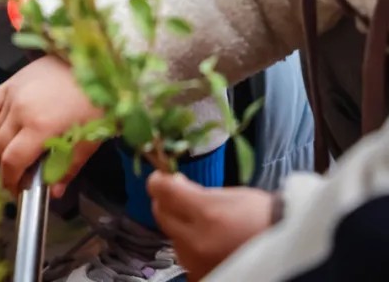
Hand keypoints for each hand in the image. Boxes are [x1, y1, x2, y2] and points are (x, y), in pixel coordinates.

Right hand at [0, 55, 103, 194]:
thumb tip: (54, 192)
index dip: (10, 180)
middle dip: (6, 166)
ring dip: (4, 144)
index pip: (12, 161)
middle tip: (20, 174)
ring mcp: (14, 93)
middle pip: (0, 147)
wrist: (94, 63)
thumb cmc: (97, 101)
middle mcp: (20, 110)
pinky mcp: (13, 80)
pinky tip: (9, 124)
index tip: (16, 189)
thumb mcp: (89, 140)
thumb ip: (68, 167)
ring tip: (19, 149)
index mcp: (40, 127)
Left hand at [147, 172, 272, 280]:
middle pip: (161, 214)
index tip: (161, 177)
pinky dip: (191, 247)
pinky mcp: (202, 275)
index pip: (164, 191)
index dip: (158, 181)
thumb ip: (198, 192)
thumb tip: (174, 185)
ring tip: (200, 223)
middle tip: (178, 196)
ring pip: (172, 236)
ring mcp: (197, 262)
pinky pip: (185, 256)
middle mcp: (197, 241)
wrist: (291, 251)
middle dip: (167, 202)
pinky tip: (207, 241)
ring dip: (179, 226)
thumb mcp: (232, 195)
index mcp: (207, 214)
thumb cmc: (265, 218)